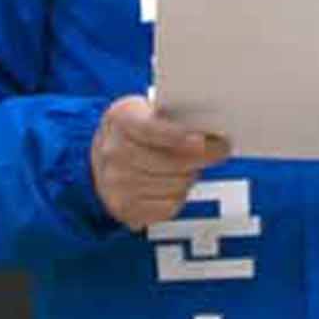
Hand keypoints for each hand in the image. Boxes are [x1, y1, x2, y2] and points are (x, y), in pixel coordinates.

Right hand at [90, 95, 230, 229]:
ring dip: (191, 176)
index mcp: (120, 119)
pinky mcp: (125, 209)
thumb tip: (209, 128)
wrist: (99, 160)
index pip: (153, 130)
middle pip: (171, 162)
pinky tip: (175, 185)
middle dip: (202, 157)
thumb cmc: (133, 132)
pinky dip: (179, 197)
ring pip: (175, 185)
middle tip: (219, 150)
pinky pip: (168, 207)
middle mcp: (114, 152)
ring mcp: (117, 183)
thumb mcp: (145, 110)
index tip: (203, 141)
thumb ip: (172, 115)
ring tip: (192, 167)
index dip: (180, 137)